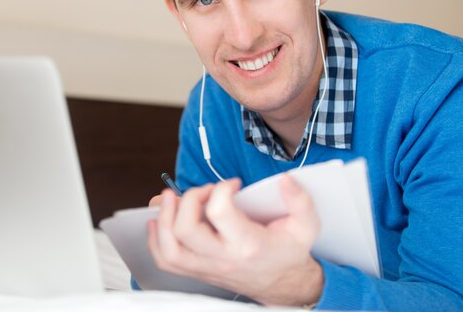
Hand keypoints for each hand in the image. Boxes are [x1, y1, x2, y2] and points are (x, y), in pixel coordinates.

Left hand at [146, 175, 323, 305]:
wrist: (285, 284)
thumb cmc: (289, 251)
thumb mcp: (306, 225)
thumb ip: (300, 200)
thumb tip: (285, 179)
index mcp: (249, 245)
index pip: (219, 213)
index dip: (221, 189)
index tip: (232, 184)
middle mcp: (224, 259)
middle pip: (186, 230)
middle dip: (189, 199)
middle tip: (205, 190)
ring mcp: (208, 267)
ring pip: (171, 249)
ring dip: (164, 219)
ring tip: (171, 198)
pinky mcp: (199, 270)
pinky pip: (166, 260)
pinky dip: (156, 239)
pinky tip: (159, 220)